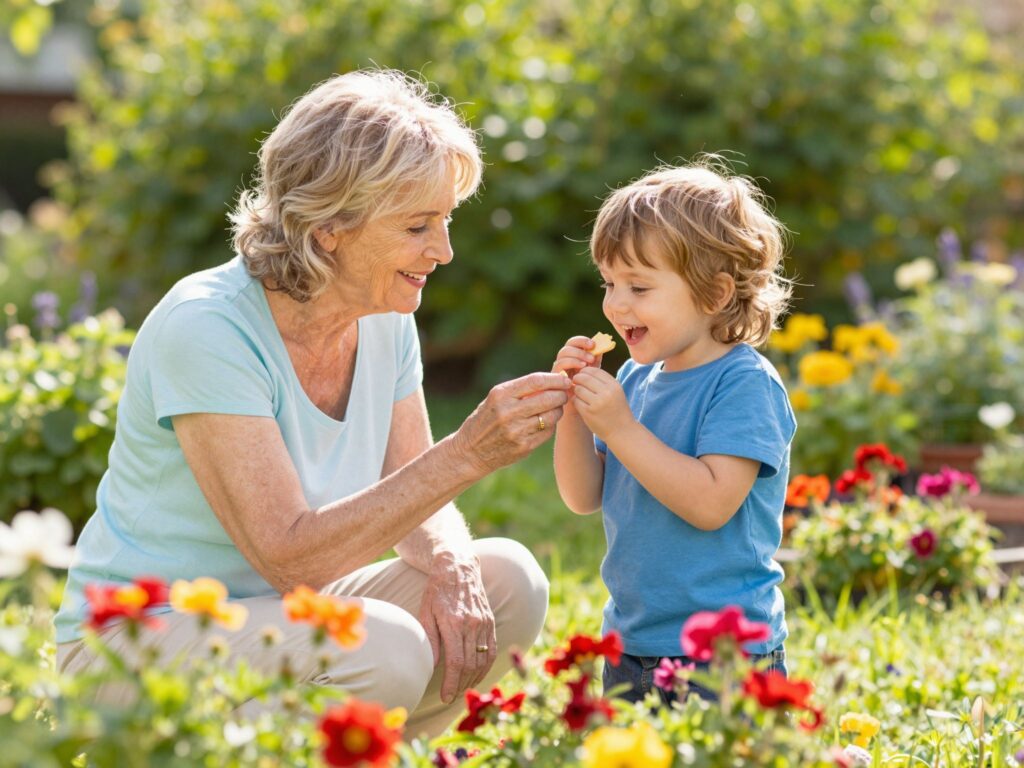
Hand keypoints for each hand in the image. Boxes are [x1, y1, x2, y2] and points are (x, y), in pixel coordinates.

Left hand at [417, 553, 495, 703]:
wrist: (458, 567)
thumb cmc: (436, 591)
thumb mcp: (425, 612)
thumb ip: (429, 639)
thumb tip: (431, 665)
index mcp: (454, 622)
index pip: (456, 662)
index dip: (451, 683)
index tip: (445, 697)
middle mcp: (472, 624)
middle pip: (470, 665)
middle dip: (460, 685)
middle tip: (451, 697)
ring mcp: (484, 623)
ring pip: (482, 660)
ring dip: (473, 679)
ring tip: (461, 689)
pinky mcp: (490, 622)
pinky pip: (491, 650)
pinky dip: (485, 667)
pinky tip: (476, 676)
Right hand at [453, 372, 570, 474]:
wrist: (470, 451)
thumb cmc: (486, 419)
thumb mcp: (496, 399)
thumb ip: (520, 390)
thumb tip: (553, 380)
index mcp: (501, 395)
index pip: (536, 381)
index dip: (555, 379)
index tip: (565, 379)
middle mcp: (508, 412)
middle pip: (548, 398)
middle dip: (561, 394)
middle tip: (564, 394)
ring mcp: (516, 431)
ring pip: (551, 416)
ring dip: (558, 410)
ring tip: (555, 408)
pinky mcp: (524, 447)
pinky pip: (547, 432)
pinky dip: (550, 425)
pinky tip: (545, 422)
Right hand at [552, 336, 601, 415]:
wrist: (581, 409)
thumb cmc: (590, 391)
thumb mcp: (594, 375)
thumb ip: (595, 361)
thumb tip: (602, 346)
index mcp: (574, 357)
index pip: (574, 343)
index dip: (582, 341)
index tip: (594, 344)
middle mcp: (565, 361)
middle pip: (567, 347)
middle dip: (579, 349)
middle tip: (591, 357)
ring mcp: (559, 369)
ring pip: (562, 355)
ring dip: (575, 357)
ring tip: (586, 364)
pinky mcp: (555, 378)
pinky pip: (558, 367)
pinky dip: (568, 366)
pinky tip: (578, 372)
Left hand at [571, 366, 632, 440]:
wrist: (622, 431)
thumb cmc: (617, 410)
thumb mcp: (615, 392)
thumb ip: (602, 381)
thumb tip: (582, 370)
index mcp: (614, 385)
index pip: (594, 371)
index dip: (585, 371)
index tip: (582, 375)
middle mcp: (606, 392)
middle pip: (584, 378)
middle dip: (577, 379)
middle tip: (576, 383)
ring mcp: (597, 403)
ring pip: (578, 389)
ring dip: (576, 390)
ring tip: (580, 395)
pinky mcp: (589, 413)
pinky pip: (576, 400)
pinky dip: (576, 401)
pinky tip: (580, 403)